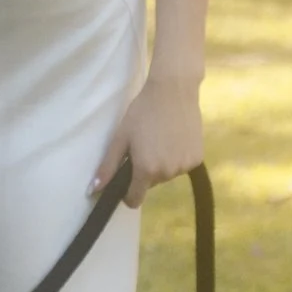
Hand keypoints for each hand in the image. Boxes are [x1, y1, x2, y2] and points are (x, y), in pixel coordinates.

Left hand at [93, 72, 202, 207]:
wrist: (173, 92)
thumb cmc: (142, 112)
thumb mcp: (121, 137)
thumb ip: (108, 166)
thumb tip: (93, 190)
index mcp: (146, 170)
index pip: (135, 199)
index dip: (127, 193)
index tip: (126, 177)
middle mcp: (167, 173)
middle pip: (151, 184)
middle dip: (145, 171)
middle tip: (144, 145)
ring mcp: (184, 167)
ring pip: (166, 175)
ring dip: (162, 164)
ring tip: (160, 139)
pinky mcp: (198, 159)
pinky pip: (181, 166)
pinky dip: (177, 157)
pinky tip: (175, 138)